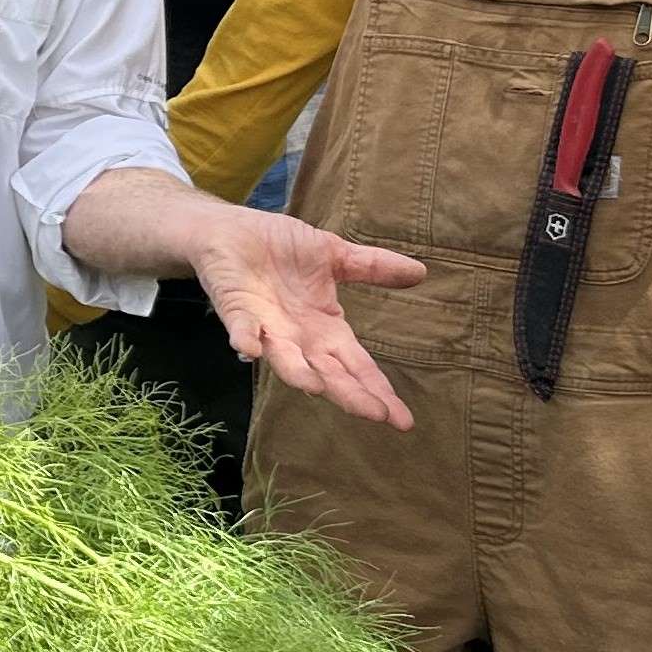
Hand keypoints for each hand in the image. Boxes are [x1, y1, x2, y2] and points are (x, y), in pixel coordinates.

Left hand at [182, 204, 428, 429]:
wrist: (231, 232)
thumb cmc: (280, 248)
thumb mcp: (334, 255)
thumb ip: (373, 267)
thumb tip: (420, 271)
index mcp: (324, 328)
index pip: (357, 365)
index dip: (378, 389)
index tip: (403, 419)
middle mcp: (298, 338)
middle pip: (328, 373)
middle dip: (349, 393)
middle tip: (376, 414)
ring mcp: (266, 327)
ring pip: (285, 359)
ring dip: (298, 373)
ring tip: (317, 387)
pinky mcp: (236, 309)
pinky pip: (240, 328)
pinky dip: (245, 338)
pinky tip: (252, 348)